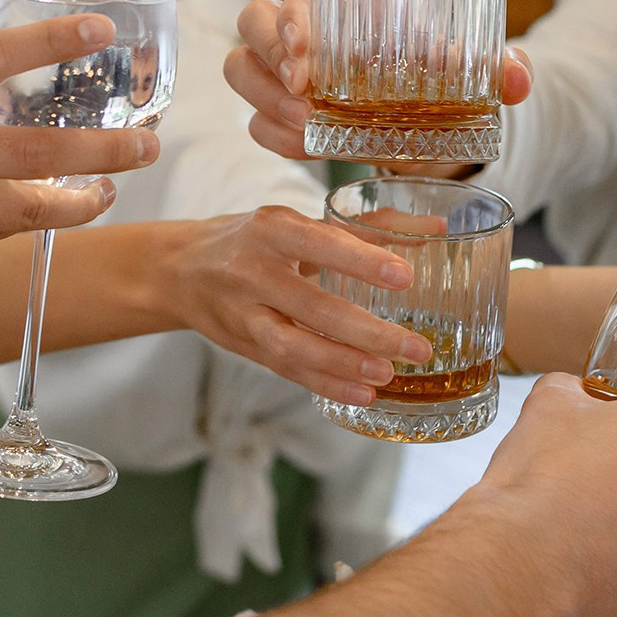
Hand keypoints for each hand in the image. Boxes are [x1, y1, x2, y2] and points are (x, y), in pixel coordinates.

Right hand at [168, 207, 430, 405]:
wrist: (179, 270)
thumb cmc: (252, 241)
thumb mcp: (298, 221)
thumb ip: (366, 227)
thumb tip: (437, 227)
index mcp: (271, 228)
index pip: (318, 242)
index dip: (361, 260)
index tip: (405, 276)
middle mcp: (252, 270)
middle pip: (311, 305)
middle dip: (366, 331)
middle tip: (416, 347)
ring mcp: (244, 313)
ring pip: (292, 345)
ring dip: (342, 365)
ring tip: (387, 376)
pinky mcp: (244, 346)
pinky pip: (285, 369)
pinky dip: (324, 384)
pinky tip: (361, 395)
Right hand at [226, 0, 532, 161]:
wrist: (431, 110)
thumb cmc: (437, 70)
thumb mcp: (468, 69)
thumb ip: (496, 68)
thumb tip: (517, 80)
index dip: (292, 19)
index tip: (308, 52)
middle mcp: (303, 27)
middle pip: (252, 23)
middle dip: (269, 56)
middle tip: (304, 93)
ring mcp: (283, 70)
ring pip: (241, 69)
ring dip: (264, 99)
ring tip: (305, 125)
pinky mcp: (279, 109)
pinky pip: (254, 119)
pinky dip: (275, 135)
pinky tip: (306, 147)